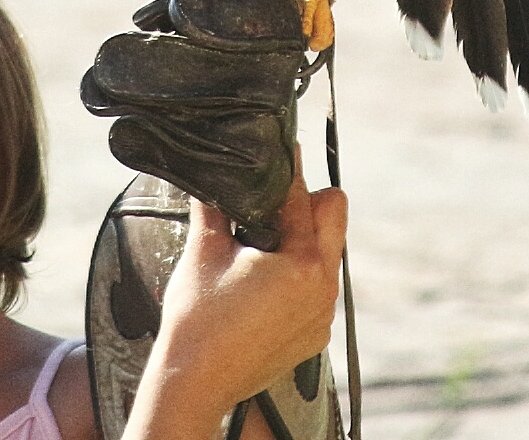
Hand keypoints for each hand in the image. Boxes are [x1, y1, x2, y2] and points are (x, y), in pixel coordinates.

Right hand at [122, 156, 347, 439]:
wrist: (194, 381)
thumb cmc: (197, 322)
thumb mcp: (203, 251)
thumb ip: (213, 205)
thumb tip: (210, 174)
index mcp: (301, 263)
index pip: (302, 198)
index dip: (288, 170)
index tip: (285, 148)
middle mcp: (322, 289)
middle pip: (334, 218)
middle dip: (306, 202)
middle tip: (270, 201)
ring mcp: (322, 316)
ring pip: (327, 254)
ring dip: (303, 239)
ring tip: (262, 241)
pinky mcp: (314, 336)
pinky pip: (319, 288)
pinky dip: (299, 275)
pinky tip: (265, 277)